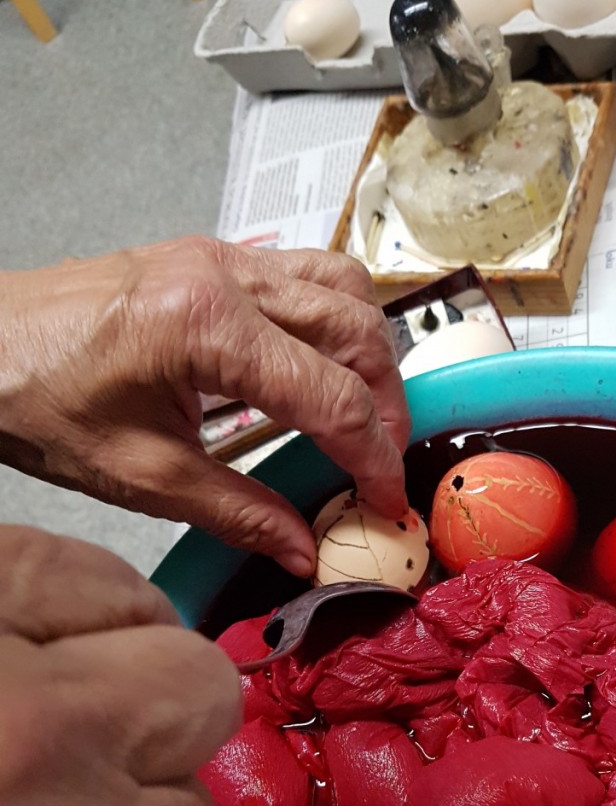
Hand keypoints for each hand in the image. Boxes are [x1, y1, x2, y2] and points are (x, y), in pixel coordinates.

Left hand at [0, 239, 409, 576]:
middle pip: (356, 331)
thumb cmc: (39, 401)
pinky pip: (307, 272)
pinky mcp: (211, 257)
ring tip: (366, 413)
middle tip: (381, 464)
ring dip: (371, 351)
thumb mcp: (143, 476)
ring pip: (344, 286)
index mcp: (205, 328)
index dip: (373, 458)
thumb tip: (302, 549)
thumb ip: (238, 514)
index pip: (331, 396)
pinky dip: (336, 319)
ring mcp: (220, 257)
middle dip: (386, 405)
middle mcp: (224, 276)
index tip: (386, 500)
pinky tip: (324, 366)